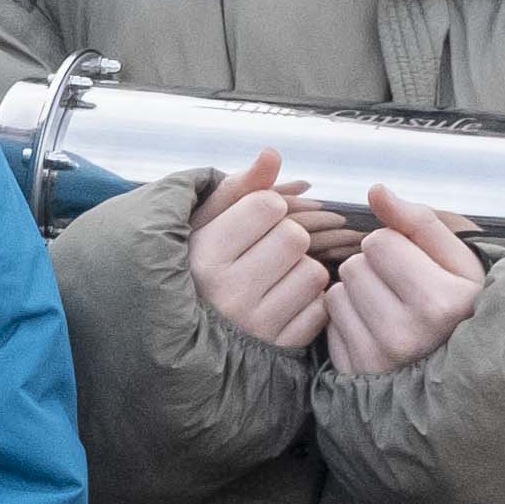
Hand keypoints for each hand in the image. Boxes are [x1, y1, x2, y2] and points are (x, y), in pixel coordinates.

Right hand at [183, 150, 340, 354]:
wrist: (183, 343)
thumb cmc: (197, 273)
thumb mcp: (202, 228)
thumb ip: (239, 188)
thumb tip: (272, 154)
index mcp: (205, 256)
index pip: (268, 205)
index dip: (266, 209)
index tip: (251, 224)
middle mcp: (229, 292)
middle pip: (295, 236)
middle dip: (287, 238)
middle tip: (265, 252)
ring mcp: (257, 326)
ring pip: (313, 272)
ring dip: (301, 271)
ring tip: (273, 280)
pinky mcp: (281, 350)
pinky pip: (321, 308)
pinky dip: (309, 303)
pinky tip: (282, 304)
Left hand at [320, 185, 490, 376]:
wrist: (459, 369)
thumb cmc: (460, 306)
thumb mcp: (458, 261)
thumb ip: (419, 221)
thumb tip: (375, 190)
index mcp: (441, 302)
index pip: (379, 241)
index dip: (396, 247)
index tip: (417, 268)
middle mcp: (407, 334)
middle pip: (353, 266)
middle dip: (374, 270)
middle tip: (402, 292)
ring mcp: (376, 358)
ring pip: (336, 292)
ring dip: (357, 294)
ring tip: (389, 310)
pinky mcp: (352, 371)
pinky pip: (327, 322)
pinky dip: (346, 320)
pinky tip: (374, 330)